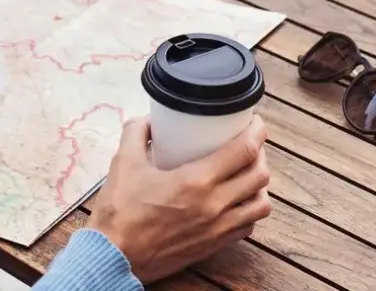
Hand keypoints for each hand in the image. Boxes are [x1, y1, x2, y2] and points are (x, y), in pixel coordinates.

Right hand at [88, 116, 271, 283]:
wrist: (115, 255)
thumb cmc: (119, 211)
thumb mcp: (123, 162)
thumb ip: (136, 133)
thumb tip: (148, 120)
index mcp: (196, 181)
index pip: (243, 151)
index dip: (256, 132)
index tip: (255, 122)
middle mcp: (214, 206)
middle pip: (259, 175)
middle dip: (260, 154)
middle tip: (250, 143)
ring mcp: (217, 228)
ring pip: (260, 205)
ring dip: (260, 185)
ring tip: (249, 173)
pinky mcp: (213, 245)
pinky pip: (248, 226)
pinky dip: (250, 210)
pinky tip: (238, 201)